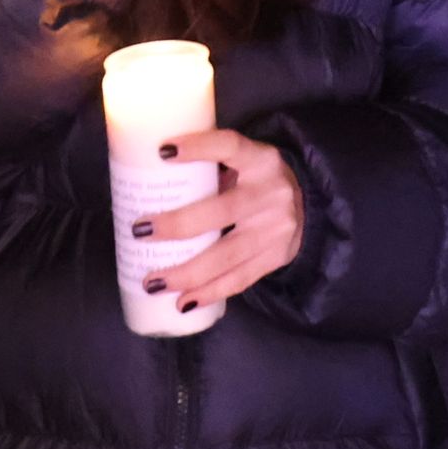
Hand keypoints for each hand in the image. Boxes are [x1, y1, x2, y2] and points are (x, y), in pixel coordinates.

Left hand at [135, 125, 303, 310]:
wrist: (307, 207)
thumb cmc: (256, 181)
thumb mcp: (245, 162)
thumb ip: (211, 170)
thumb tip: (150, 184)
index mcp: (260, 159)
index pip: (229, 146)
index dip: (199, 147)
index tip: (162, 151)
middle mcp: (271, 193)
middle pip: (220, 212)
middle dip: (177, 225)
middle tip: (140, 232)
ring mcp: (275, 230)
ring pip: (226, 256)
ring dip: (186, 273)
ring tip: (153, 282)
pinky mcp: (276, 258)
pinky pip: (239, 280)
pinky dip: (209, 293)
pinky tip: (183, 302)